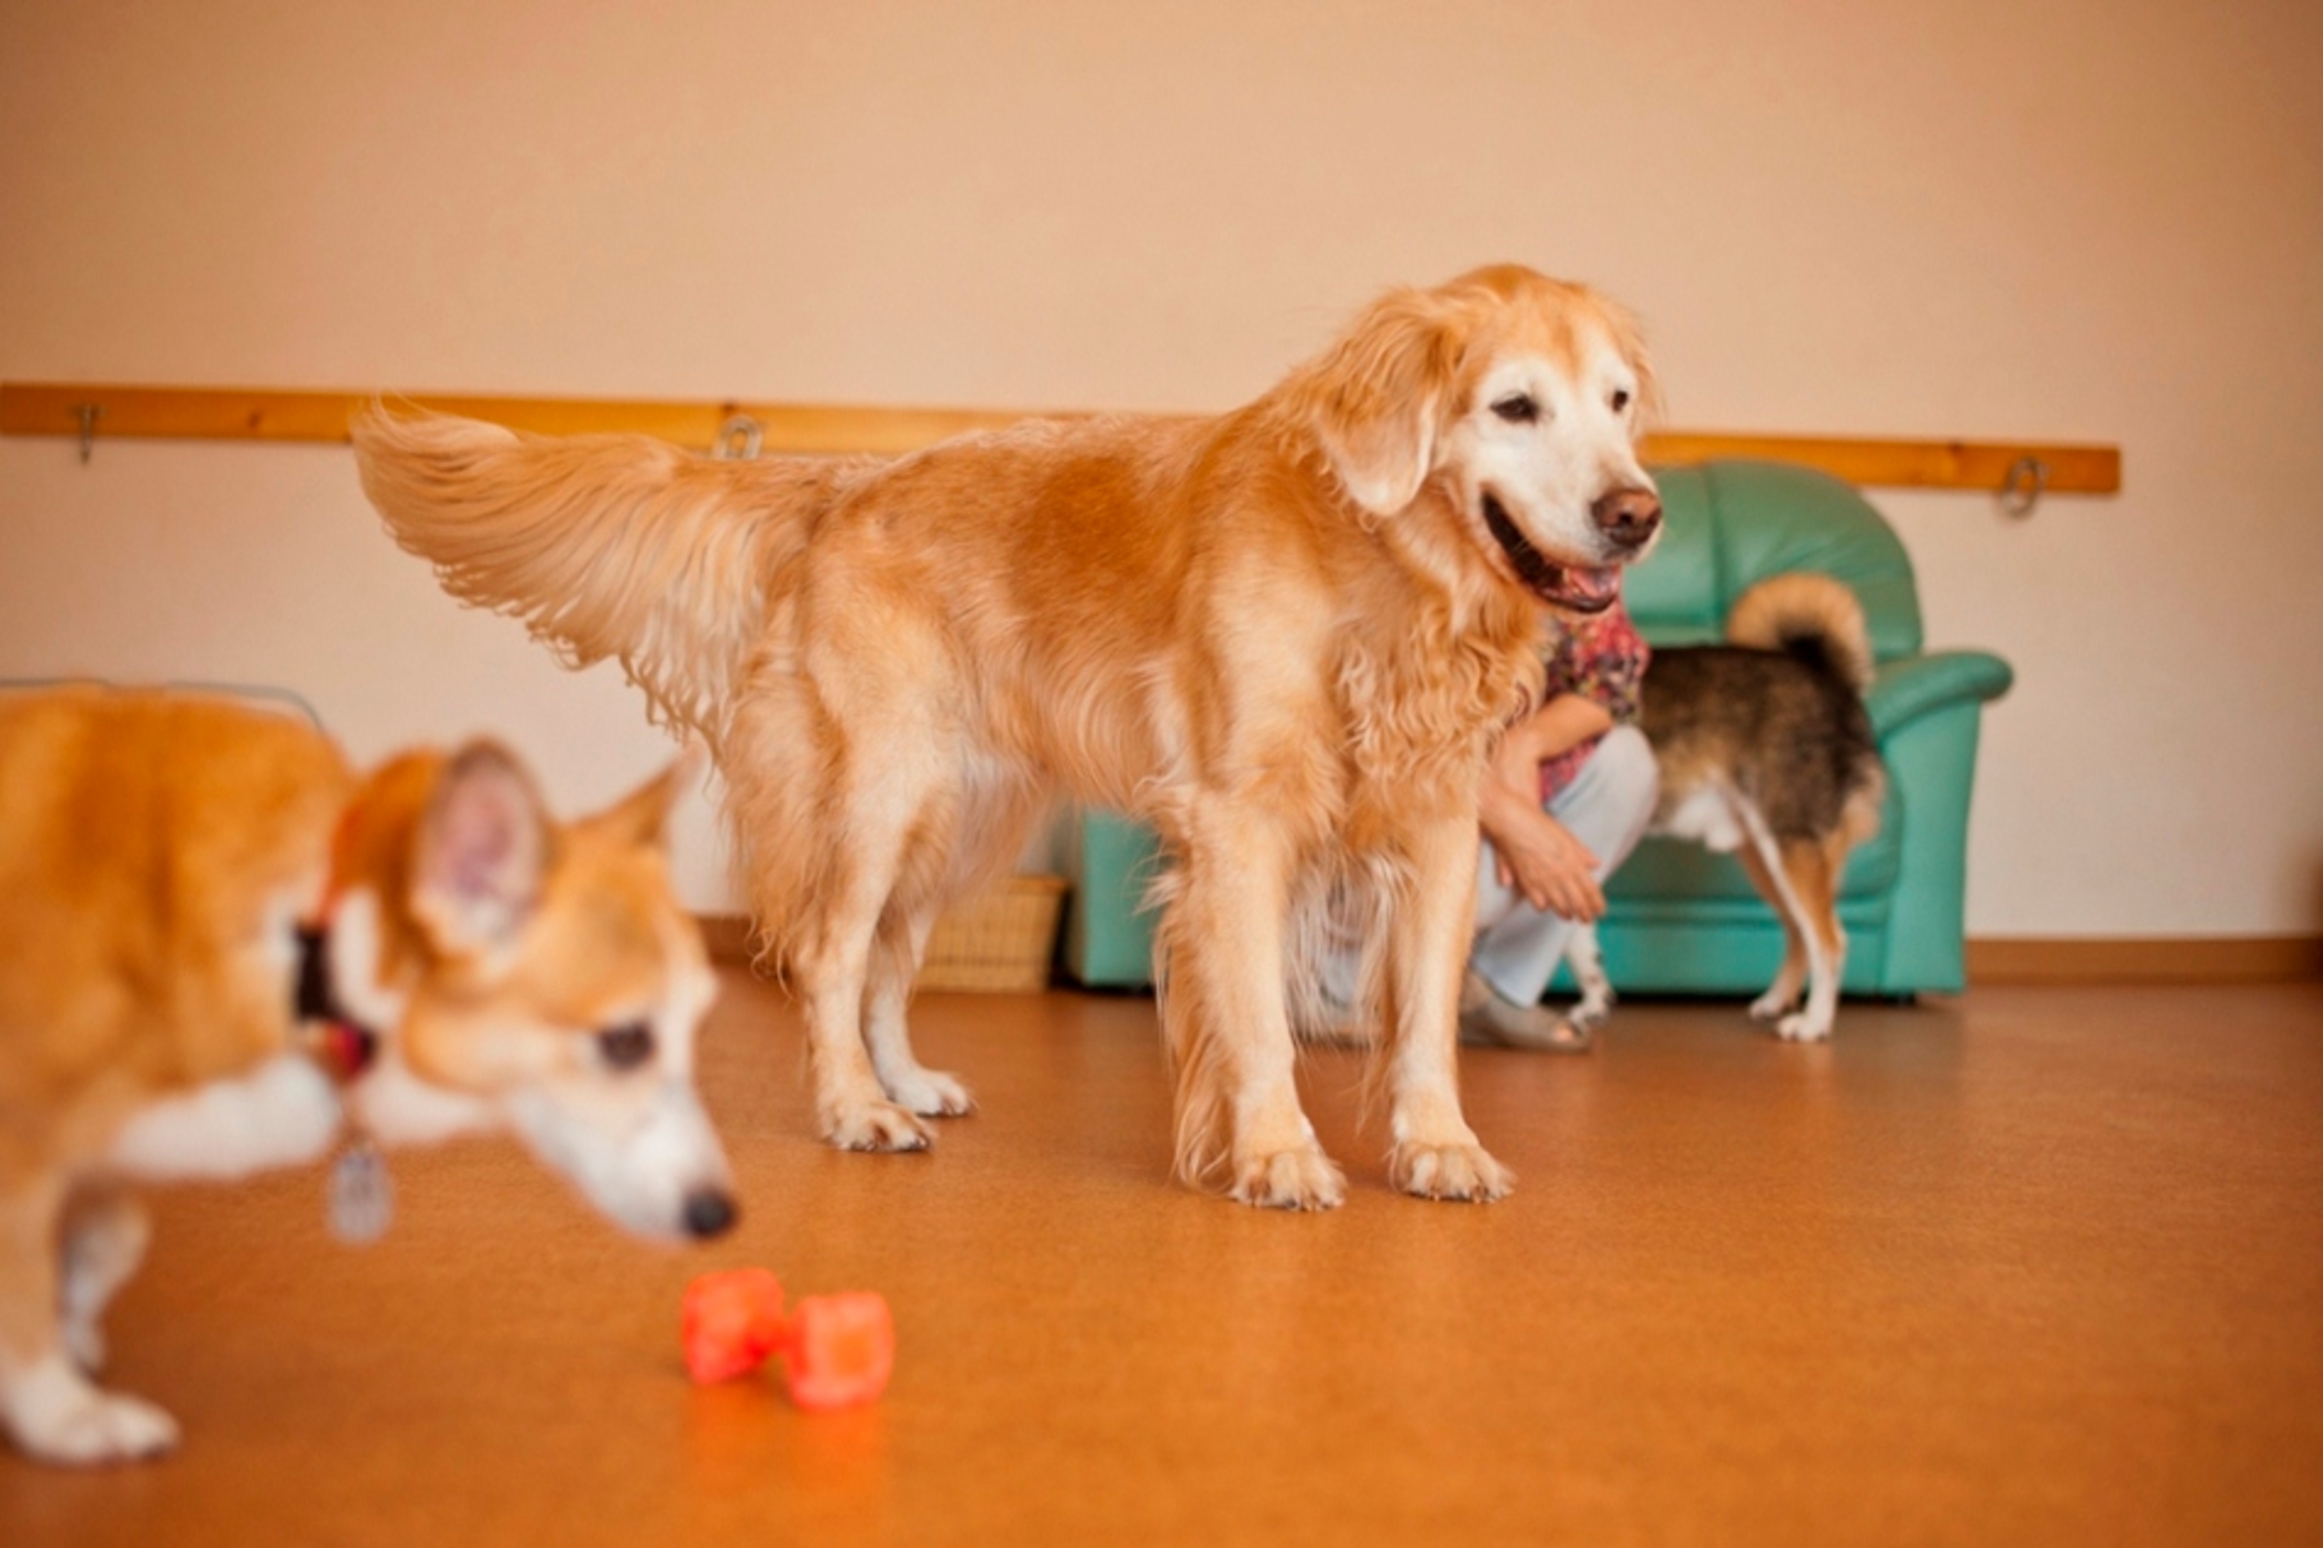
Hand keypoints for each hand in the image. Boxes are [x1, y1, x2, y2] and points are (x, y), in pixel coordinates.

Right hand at [1490, 806, 1604, 921]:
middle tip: (1587, 920)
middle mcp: (1561, 873)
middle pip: (1578, 902)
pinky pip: (1539, 904)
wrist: (1514, 821)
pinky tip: (1546, 906)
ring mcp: (1544, 879)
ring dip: (1566, 913)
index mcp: (1573, 861)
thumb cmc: (1540, 826)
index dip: (1597, 904)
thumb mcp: (1567, 836)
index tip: (1600, 911)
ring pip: (1560, 906)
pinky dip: (1544, 907)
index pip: (1590, 889)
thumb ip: (1582, 853)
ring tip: (1568, 916)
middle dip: (1584, 914)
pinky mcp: (1528, 883)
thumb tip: (1596, 864)